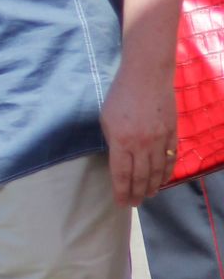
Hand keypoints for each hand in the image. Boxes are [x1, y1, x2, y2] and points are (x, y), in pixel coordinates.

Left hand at [101, 58, 177, 204]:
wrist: (147, 75)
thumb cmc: (120, 95)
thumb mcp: (106, 119)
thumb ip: (112, 142)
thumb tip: (118, 160)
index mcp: (121, 141)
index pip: (121, 175)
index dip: (121, 192)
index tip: (121, 203)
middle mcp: (141, 144)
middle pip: (140, 177)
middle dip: (137, 193)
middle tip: (135, 203)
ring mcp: (159, 139)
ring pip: (157, 171)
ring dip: (152, 186)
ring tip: (148, 196)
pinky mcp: (172, 133)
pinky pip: (171, 159)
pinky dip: (166, 172)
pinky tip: (162, 180)